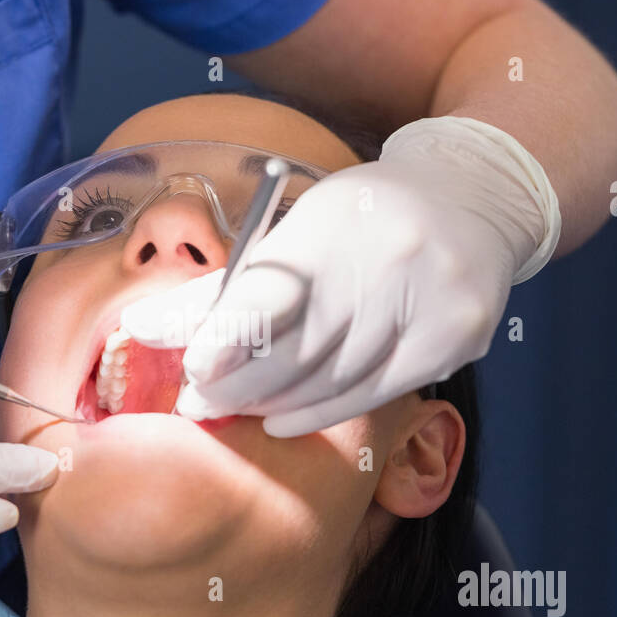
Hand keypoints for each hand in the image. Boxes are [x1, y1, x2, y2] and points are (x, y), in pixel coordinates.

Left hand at [121, 116, 560, 436]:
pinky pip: (374, 394)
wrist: (473, 196)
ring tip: (238, 410)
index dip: (229, 339)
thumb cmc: (364, 218)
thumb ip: (224, 287)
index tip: (194, 371)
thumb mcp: (296, 228)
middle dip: (240, 386)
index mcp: (334, 224)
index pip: (274, 292)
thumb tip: (143, 330)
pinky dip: (322, 414)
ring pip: (335, 382)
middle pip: (300, 351)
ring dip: (276, 405)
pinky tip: (286, 421)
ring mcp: (430, 303)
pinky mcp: (456, 338)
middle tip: (199, 404)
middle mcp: (388, 261)